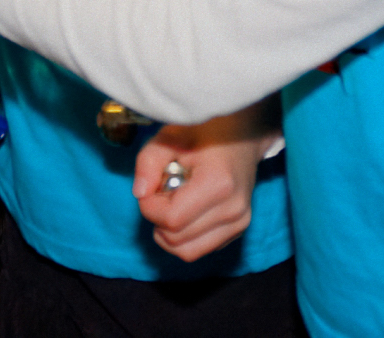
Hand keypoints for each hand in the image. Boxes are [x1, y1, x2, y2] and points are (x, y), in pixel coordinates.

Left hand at [135, 108, 271, 262]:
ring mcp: (240, 222)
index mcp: (218, 184)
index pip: (171, 219)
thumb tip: (140, 194)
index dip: (149, 207)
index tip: (150, 186)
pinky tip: (187, 208)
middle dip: (158, 220)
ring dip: (170, 232)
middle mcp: (234, 209)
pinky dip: (185, 235)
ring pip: (188, 252)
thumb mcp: (169, 136)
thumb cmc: (205, 132)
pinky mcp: (240, 229)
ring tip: (173, 202)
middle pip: (177, 240)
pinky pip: (201, 248)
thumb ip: (148, 162)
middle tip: (161, 192)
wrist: (243, 133)